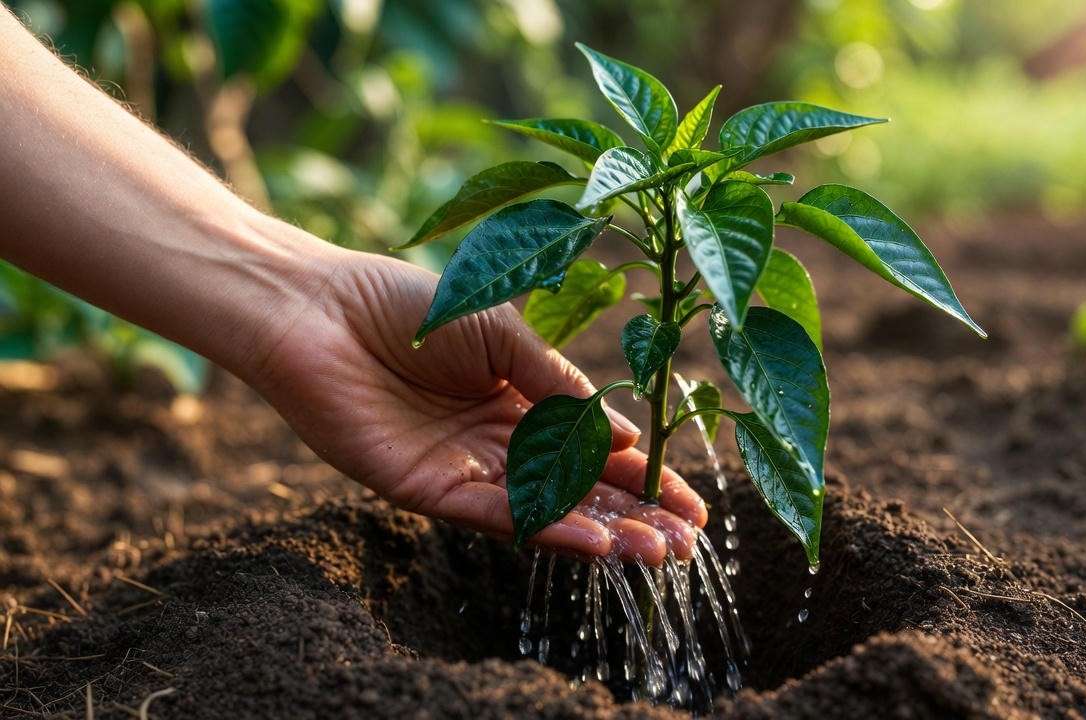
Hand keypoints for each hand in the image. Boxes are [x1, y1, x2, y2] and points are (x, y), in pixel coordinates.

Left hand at [245, 244, 705, 564]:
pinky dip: (545, 530)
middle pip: (577, 489)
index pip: (595, 447)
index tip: (694, 502)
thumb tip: (628, 436)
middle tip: (686, 542)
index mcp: (519, 398)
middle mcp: (496, 441)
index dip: (646, 475)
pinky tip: (594, 541)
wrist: (317, 311)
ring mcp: (463, 469)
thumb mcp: (502, 332)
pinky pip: (494, 517)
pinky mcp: (425, 491)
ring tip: (656, 550)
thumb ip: (558, 384)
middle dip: (634, 515)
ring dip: (601, 532)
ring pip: (544, 511)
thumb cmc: (407, 305)